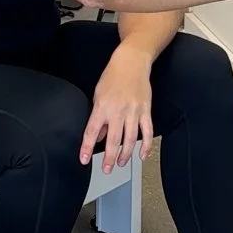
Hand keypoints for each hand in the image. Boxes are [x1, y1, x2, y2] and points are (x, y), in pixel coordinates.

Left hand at [81, 45, 154, 169]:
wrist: (131, 62)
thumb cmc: (112, 77)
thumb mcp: (98, 95)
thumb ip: (98, 118)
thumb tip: (98, 137)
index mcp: (102, 107)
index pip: (91, 132)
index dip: (87, 148)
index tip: (84, 160)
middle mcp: (117, 112)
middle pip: (112, 141)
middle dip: (108, 158)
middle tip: (107, 169)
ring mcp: (133, 112)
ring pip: (130, 140)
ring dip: (125, 155)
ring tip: (120, 164)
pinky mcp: (146, 111)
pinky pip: (147, 132)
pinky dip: (146, 146)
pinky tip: (142, 155)